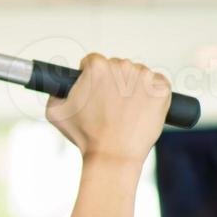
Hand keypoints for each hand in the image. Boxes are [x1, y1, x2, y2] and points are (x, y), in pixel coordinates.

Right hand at [46, 54, 172, 166]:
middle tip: (108, 106)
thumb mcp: (55, 114)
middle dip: (112, 82)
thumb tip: (59, 87)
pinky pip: (157, 83)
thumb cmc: (85, 136)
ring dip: (132, 87)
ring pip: (137, 75)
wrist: (114, 155)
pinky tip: (141, 109)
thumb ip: (54, 93)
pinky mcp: (162, 88)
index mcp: (97, 67)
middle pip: (116, 66)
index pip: (93, 61)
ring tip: (125, 111)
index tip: (93, 92)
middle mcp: (123, 66)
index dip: (90, 77)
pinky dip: (152, 94)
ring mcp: (145, 77)